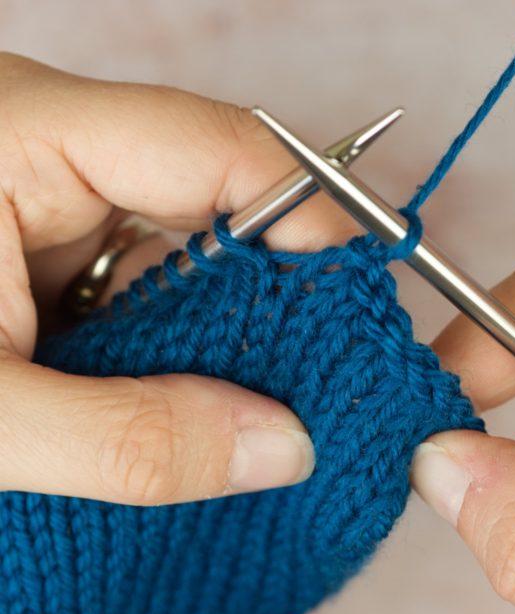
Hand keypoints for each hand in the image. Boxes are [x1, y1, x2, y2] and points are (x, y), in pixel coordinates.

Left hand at [0, 53, 356, 504]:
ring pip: (201, 254)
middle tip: (320, 386)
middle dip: (281, 297)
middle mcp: (63, 153)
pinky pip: (164, 290)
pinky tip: (204, 404)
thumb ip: (130, 440)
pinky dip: (191, 350)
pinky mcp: (65, 252)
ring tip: (264, 408)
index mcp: (29, 135)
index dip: (309, 221)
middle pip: (228, 198)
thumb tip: (285, 448)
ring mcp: (67, 202)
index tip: (352, 313)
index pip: (222, 147)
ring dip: (234, 335)